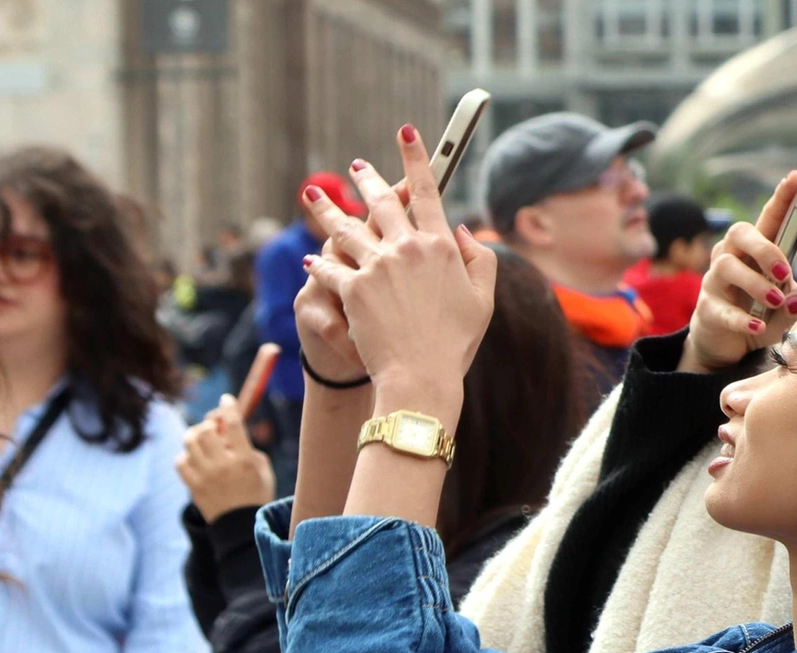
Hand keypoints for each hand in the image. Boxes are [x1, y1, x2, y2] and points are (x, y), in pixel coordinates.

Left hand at [175, 395, 275, 522]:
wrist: (240, 526)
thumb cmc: (256, 493)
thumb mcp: (263, 468)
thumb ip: (247, 447)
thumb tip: (229, 429)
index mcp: (244, 459)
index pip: (233, 423)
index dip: (228, 406)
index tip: (226, 399)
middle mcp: (223, 465)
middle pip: (206, 430)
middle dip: (209, 422)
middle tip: (213, 425)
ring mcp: (205, 476)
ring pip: (189, 442)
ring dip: (195, 435)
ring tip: (201, 439)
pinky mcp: (193, 486)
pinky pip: (180, 461)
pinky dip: (185, 456)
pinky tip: (194, 459)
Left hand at [301, 127, 496, 392]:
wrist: (421, 376)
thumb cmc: (455, 342)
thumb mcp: (484, 298)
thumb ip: (478, 257)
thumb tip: (456, 229)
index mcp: (440, 246)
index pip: (427, 190)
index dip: (416, 157)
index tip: (406, 132)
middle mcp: (406, 248)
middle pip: (381, 201)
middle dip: (368, 178)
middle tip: (357, 166)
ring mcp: (376, 266)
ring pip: (346, 227)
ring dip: (327, 210)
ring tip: (313, 195)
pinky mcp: (352, 288)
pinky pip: (331, 267)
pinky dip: (322, 263)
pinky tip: (312, 258)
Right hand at [680, 171, 796, 372]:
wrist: (728, 346)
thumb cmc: (760, 315)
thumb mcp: (787, 310)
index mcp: (755, 251)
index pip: (769, 219)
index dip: (782, 198)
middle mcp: (731, 258)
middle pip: (738, 233)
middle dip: (763, 248)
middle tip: (784, 272)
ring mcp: (715, 283)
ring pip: (725, 266)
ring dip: (754, 282)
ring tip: (776, 300)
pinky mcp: (706, 310)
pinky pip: (720, 309)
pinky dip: (740, 318)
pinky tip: (757, 325)